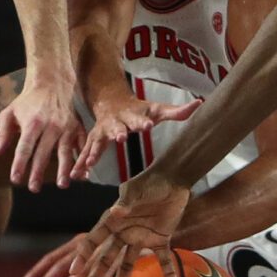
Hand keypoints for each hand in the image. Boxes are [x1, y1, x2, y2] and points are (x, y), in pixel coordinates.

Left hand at [0, 70, 82, 190]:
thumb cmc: (27, 100)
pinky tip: (83, 173)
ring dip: (65, 170)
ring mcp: (66, 127)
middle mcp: (50, 125)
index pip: (25, 148)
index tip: (16, 179)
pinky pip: (81, 145)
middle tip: (33, 188)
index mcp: (32, 123)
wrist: (52, 81)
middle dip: (38, 172)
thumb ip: (2, 134)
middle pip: (43, 153)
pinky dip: (82, 160)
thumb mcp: (9, 112)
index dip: (20, 164)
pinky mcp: (78, 126)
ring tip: (63, 185)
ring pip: (65, 151)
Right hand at [21, 171, 192, 276]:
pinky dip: (168, 273)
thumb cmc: (150, 182)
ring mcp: (141, 239)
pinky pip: (163, 260)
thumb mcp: (137, 189)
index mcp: (114, 221)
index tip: (74, 270)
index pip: (95, 239)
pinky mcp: (160, 240)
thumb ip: (127, 200)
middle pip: (107, 258)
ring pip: (128, 265)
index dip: (85, 254)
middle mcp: (124, 233)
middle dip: (96, 275)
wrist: (173, 179)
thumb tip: (116, 211)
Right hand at [68, 91, 194, 181]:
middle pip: (117, 127)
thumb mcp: (157, 109)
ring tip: (89, 163)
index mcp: (133, 115)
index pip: (139, 118)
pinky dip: (81, 163)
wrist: (111, 101)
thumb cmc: (139, 110)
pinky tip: (77, 175)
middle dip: (118, 132)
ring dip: (93, 152)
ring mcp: (103, 131)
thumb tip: (199, 104)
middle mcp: (116, 122)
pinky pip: (86, 152)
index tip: (147, 125)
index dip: (143, 121)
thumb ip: (177, 111)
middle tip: (120, 138)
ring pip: (97, 142)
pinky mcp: (94, 139)